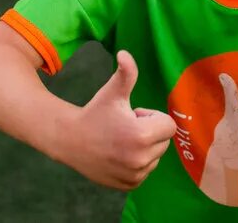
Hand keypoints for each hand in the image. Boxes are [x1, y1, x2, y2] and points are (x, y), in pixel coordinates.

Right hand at [53, 50, 175, 189]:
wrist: (69, 141)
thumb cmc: (95, 112)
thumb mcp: (112, 92)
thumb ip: (126, 72)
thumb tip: (125, 53)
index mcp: (141, 136)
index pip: (168, 125)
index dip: (151, 117)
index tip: (132, 115)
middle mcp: (140, 159)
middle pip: (163, 141)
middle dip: (149, 132)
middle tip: (124, 127)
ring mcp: (135, 175)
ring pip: (155, 157)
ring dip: (144, 148)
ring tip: (120, 141)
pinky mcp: (129, 185)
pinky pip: (145, 171)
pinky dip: (137, 163)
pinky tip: (118, 154)